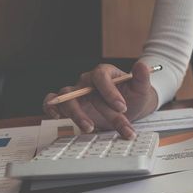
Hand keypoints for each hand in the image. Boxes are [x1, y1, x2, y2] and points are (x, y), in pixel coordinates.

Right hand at [42, 62, 158, 138]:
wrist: (129, 108)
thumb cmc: (133, 96)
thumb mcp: (141, 88)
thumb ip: (142, 77)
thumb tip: (142, 65)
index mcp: (104, 73)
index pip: (100, 76)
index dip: (109, 91)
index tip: (122, 107)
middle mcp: (88, 81)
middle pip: (86, 91)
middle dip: (103, 110)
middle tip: (117, 123)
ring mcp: (77, 92)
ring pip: (67, 97)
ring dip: (77, 114)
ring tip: (90, 128)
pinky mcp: (70, 105)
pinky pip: (53, 102)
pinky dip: (50, 107)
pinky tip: (56, 116)